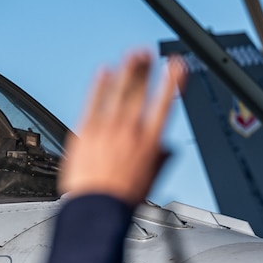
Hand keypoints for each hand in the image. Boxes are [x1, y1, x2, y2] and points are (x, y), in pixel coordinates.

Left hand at [60, 50, 186, 204]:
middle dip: (147, 70)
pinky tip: (104, 71)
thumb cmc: (121, 201)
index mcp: (149, 143)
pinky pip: (94, 102)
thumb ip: (160, 161)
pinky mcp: (85, 132)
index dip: (172, 82)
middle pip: (141, 93)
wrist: (95, 211)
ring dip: (128, 70)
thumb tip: (167, 151)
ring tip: (134, 53)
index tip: (176, 66)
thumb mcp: (150, 181)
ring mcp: (107, 129)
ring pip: (119, 92)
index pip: (164, 105)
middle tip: (149, 52)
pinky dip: (100, 85)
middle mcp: (130, 132)